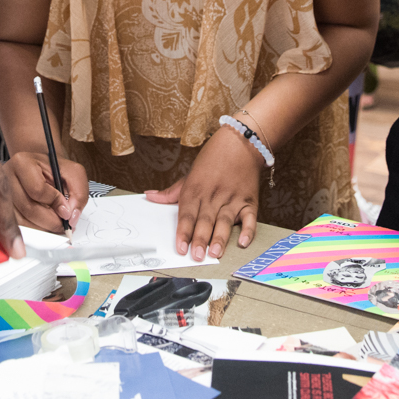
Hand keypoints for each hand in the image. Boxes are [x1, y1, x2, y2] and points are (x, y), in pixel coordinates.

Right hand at [5, 150, 87, 232]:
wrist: (40, 170)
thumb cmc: (55, 170)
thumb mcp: (73, 173)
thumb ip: (78, 192)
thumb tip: (71, 215)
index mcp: (22, 162)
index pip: (37, 189)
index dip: (55, 202)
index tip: (66, 210)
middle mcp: (6, 178)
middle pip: (28, 208)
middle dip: (51, 221)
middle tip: (64, 224)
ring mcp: (2, 195)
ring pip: (22, 221)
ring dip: (43, 228)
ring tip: (55, 224)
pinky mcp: (2, 210)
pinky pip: (19, 226)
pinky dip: (35, 230)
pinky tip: (44, 225)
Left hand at [148, 125, 259, 260]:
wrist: (240, 143)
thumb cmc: (212, 160)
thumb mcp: (189, 174)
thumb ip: (171, 192)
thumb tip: (149, 197)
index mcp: (195, 189)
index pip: (187, 214)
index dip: (183, 231)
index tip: (180, 247)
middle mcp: (213, 195)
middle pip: (205, 220)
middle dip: (200, 239)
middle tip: (196, 256)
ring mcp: (232, 198)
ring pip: (225, 220)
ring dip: (220, 237)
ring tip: (215, 253)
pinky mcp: (249, 201)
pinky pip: (250, 218)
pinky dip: (247, 231)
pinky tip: (243, 242)